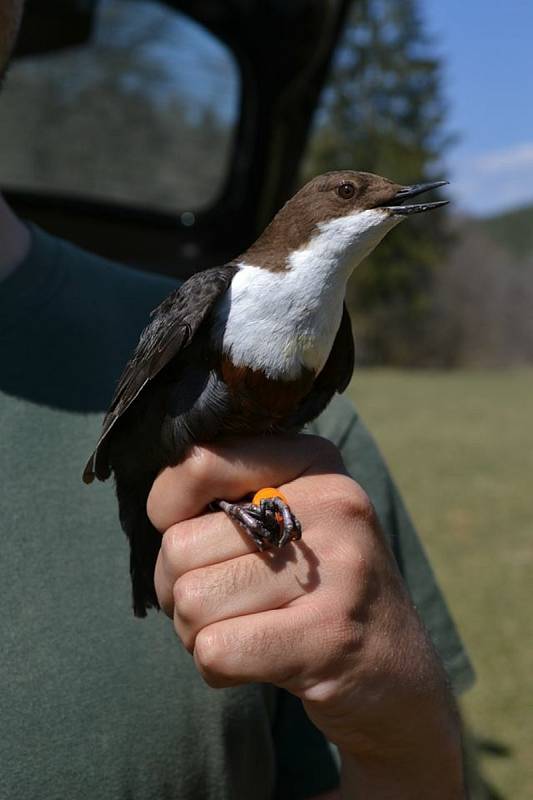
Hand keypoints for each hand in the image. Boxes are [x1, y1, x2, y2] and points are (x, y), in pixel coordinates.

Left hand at [148, 435, 463, 796]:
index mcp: (315, 462)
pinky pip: (216, 651)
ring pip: (192, 602)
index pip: (198, 464)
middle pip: (180, 545)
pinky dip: (217, 667)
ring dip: (197, 632)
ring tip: (243, 630)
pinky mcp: (329, 637)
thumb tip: (158, 507)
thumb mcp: (289, 518)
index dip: (167, 509)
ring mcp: (338, 569)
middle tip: (219, 603)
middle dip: (177, 588)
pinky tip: (256, 662)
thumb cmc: (316, 586)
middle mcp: (333, 504)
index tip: (192, 540)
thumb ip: (229, 494)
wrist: (396, 669)